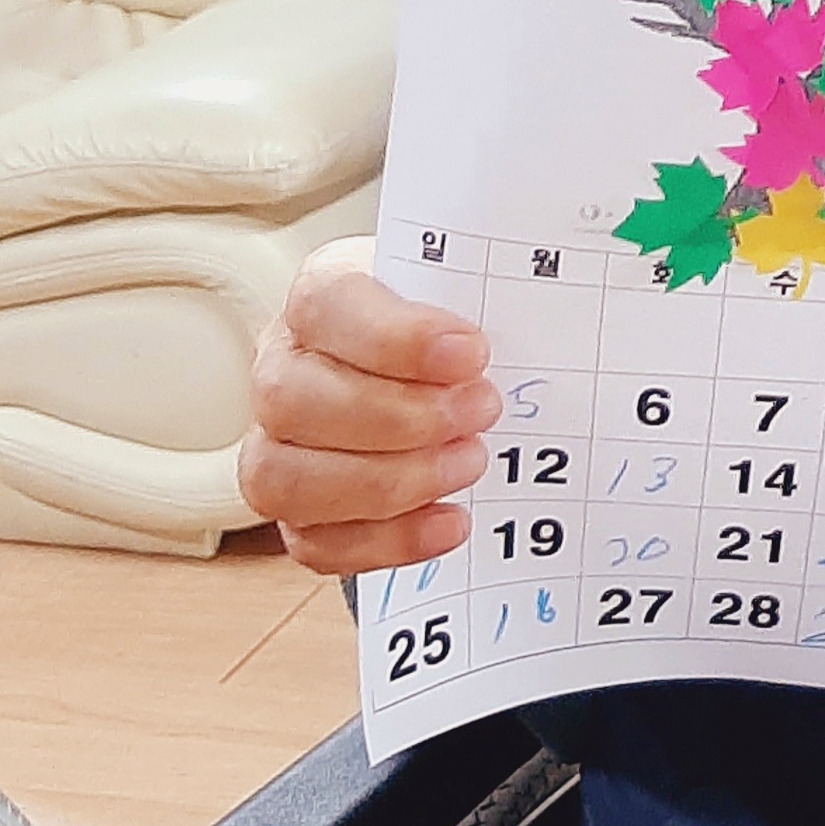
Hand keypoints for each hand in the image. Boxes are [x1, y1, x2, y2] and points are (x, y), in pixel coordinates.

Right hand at [239, 237, 497, 574]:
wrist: (445, 368)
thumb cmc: (453, 324)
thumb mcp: (472, 283)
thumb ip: (497, 292)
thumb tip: (547, 315)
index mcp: (322, 296)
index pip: (325, 306)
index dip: (395, 338)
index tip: (473, 353)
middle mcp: (283, 368)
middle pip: (292, 400)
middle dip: (398, 418)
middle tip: (483, 411)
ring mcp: (278, 443)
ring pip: (285, 478)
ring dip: (387, 482)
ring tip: (469, 464)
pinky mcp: (298, 510)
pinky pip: (316, 543)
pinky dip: (388, 541)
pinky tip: (451, 521)